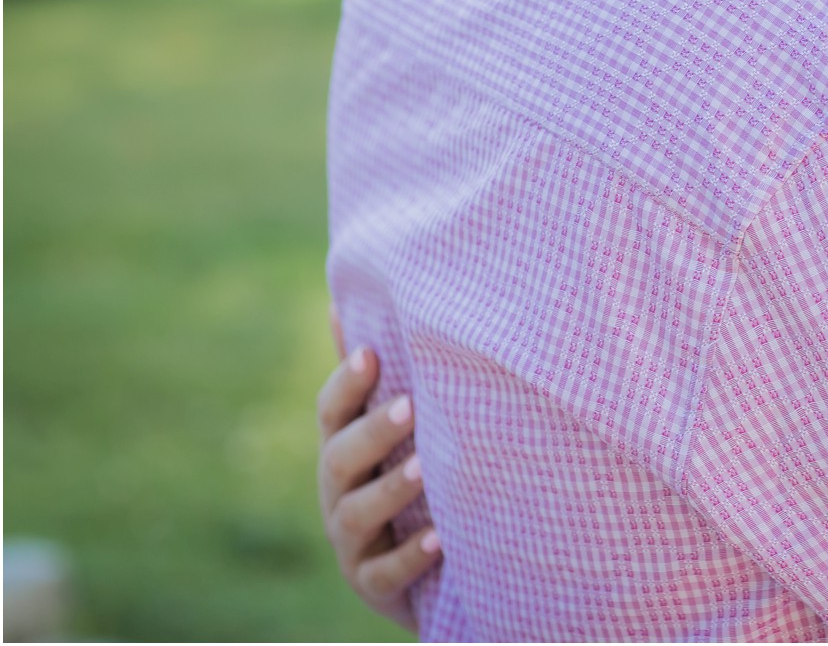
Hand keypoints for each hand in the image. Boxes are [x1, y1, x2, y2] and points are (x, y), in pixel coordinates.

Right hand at [318, 308, 439, 630]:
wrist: (416, 566)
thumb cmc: (399, 475)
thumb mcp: (383, 429)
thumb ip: (366, 377)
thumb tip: (341, 299)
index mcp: (341, 447)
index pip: (332, 412)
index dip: (347, 383)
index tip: (373, 354)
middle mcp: (337, 491)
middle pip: (341, 458)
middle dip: (372, 432)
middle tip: (410, 406)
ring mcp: (351, 540)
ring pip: (357, 514)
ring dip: (390, 491)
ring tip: (426, 468)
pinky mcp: (371, 583)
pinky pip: (386, 572)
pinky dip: (410, 557)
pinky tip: (440, 539)